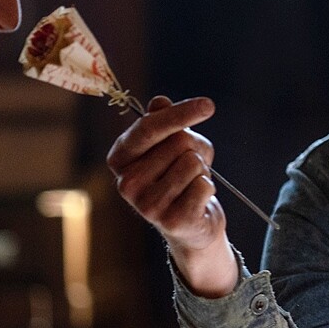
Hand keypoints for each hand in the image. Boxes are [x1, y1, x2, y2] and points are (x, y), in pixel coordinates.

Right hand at [107, 95, 238, 295]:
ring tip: (191, 184)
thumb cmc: (180, 175)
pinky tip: (198, 201)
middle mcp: (127, 183)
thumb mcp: (173, 143)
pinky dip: (208, 188)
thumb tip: (159, 102)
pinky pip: (204, 185)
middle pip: (178, 143)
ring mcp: (146, 205)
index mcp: (120, 158)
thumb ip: (165, 121)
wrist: (191, 224)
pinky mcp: (170, 221)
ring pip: (193, 163)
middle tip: (190, 167)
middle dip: (194, 149)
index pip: (148, 127)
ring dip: (201, 170)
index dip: (179, 113)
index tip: (208, 105)